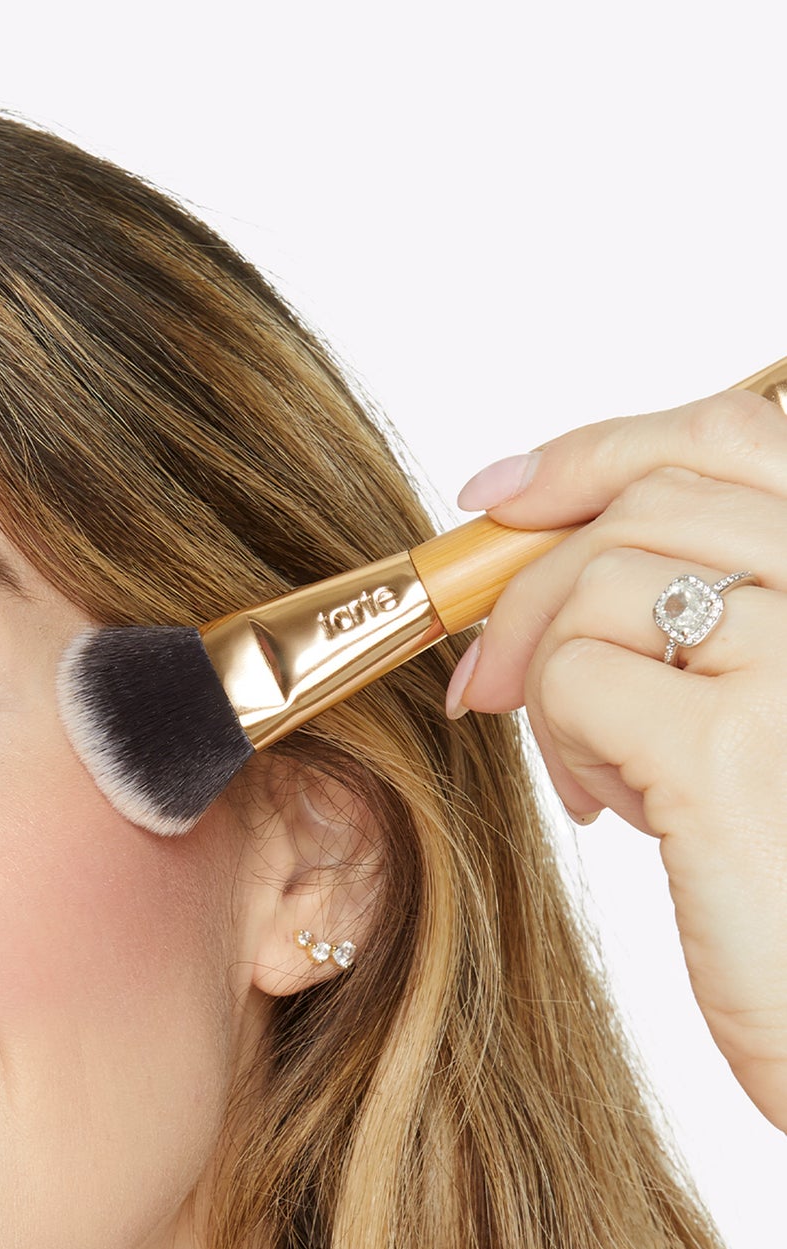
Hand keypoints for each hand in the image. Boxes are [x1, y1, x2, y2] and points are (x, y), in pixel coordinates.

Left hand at [445, 386, 786, 1132]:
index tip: (502, 498)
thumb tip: (539, 538)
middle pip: (647, 500)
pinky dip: (563, 741)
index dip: (599, 449)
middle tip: (489, 680)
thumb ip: (705, 613)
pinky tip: (618, 813)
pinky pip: (574, 678)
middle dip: (533, 579)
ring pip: (596, 583)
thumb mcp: (768, 712)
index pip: (729, 435)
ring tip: (605, 775)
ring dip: (555, 677)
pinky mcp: (727, 749)